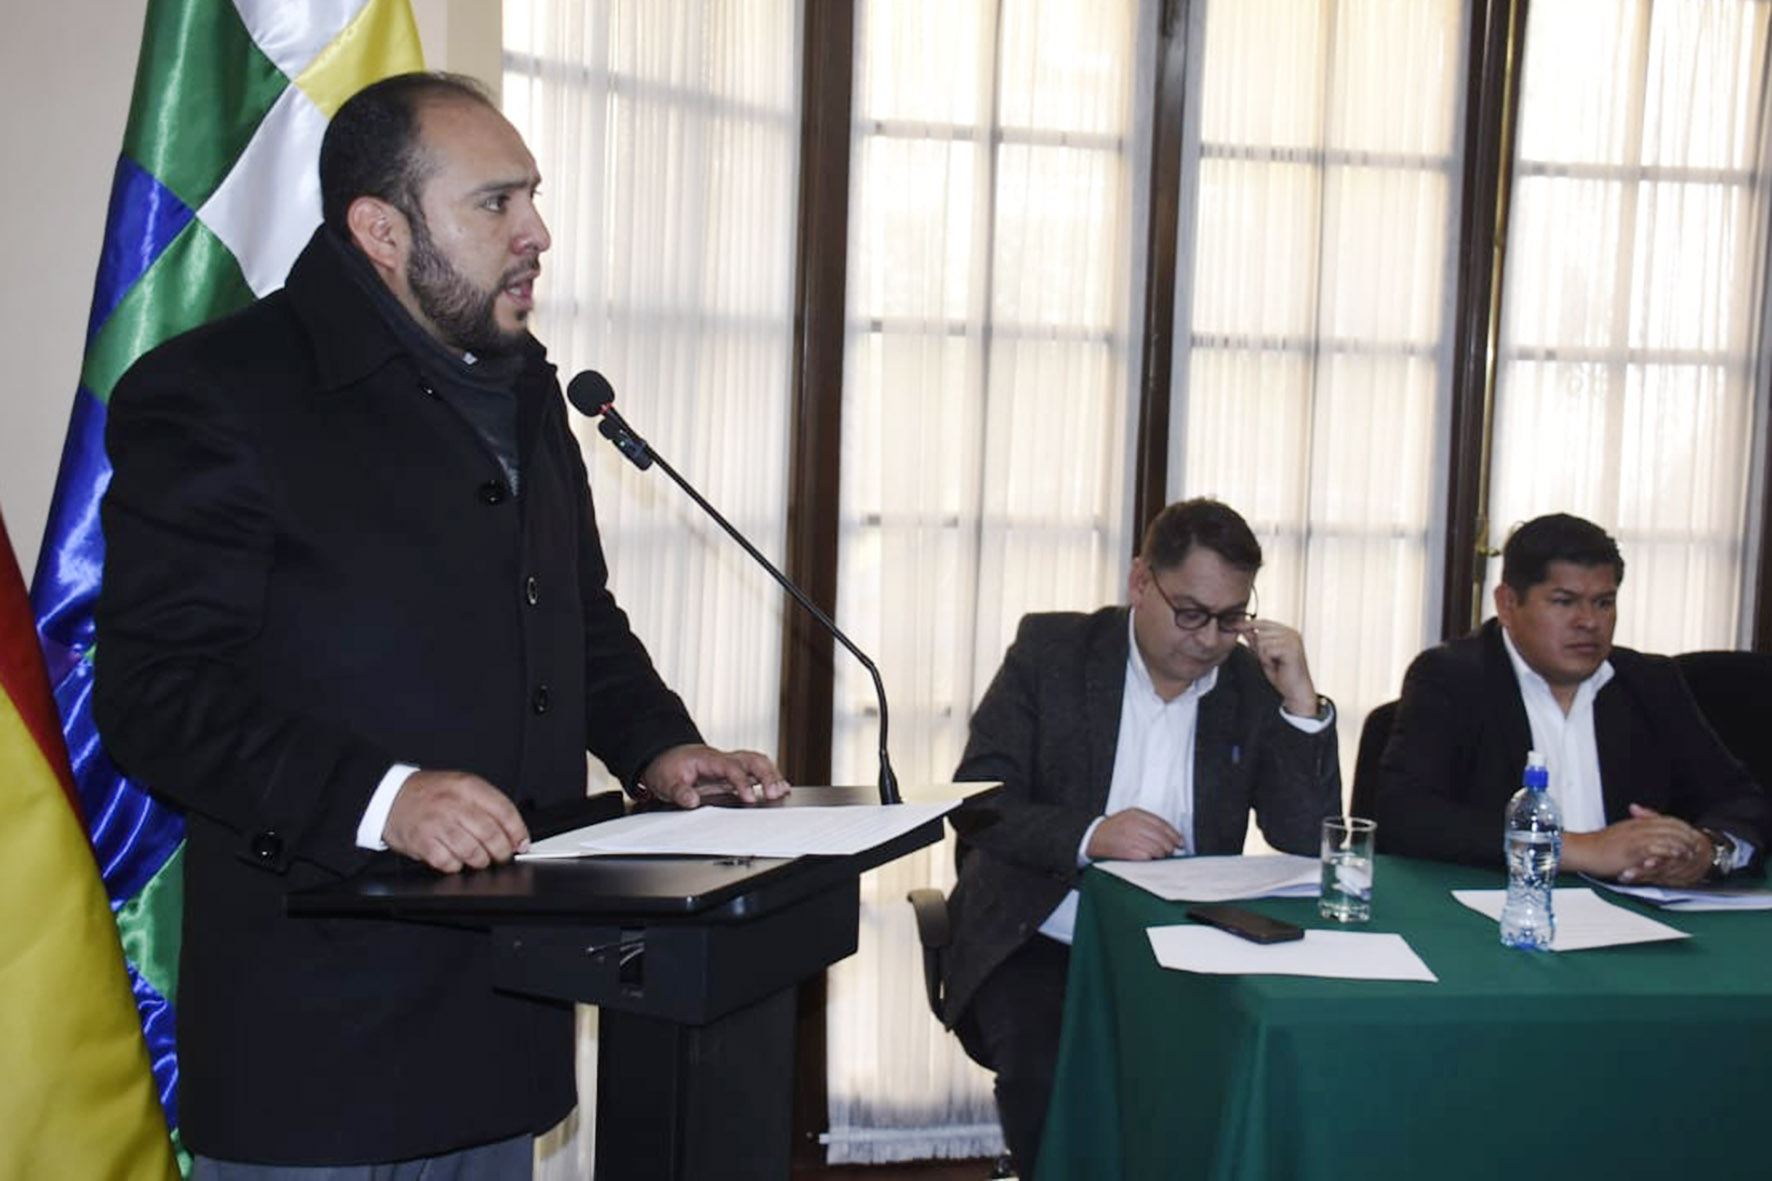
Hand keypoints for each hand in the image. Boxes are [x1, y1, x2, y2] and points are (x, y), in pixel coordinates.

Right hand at [383, 770, 529, 872]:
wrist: (390, 797)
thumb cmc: (429, 794)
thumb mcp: (461, 786)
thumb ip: (487, 805)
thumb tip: (515, 832)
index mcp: (468, 787)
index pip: (504, 810)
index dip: (517, 831)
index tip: (521, 843)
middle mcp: (454, 804)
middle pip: (491, 834)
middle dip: (502, 851)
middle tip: (501, 855)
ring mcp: (438, 824)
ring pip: (473, 852)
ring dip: (480, 861)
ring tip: (479, 859)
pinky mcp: (423, 842)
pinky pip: (449, 863)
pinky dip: (456, 866)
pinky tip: (455, 859)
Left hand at [640, 744, 790, 807]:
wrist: (667, 759)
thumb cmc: (669, 768)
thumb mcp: (666, 781)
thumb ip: (679, 791)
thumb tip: (692, 800)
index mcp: (710, 760)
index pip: (731, 768)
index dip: (742, 782)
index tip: (750, 798)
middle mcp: (725, 759)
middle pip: (752, 760)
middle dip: (767, 775)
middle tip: (775, 793)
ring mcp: (732, 764)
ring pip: (758, 762)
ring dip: (772, 775)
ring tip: (783, 791)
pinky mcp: (735, 772)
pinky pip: (757, 770)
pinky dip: (772, 778)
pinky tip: (782, 789)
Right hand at [1087, 808, 1184, 860]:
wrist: (1094, 838)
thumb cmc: (1114, 830)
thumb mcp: (1129, 817)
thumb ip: (1147, 822)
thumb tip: (1170, 835)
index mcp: (1136, 814)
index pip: (1162, 824)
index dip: (1174, 834)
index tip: (1179, 842)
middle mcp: (1134, 825)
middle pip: (1161, 838)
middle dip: (1170, 846)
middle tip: (1172, 851)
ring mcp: (1131, 839)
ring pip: (1157, 849)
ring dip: (1162, 855)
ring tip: (1161, 856)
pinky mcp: (1128, 852)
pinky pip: (1148, 857)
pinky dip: (1152, 860)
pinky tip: (1152, 860)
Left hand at [1239, 619, 1318, 716]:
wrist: (1295, 690)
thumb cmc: (1282, 673)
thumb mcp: (1264, 654)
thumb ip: (1255, 641)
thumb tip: (1242, 628)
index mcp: (1286, 631)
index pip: (1263, 622)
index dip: (1248, 624)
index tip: (1232, 624)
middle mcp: (1291, 632)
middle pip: (1260, 632)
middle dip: (1259, 649)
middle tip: (1271, 661)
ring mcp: (1292, 639)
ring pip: (1262, 641)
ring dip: (1264, 655)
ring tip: (1275, 663)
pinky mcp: (1291, 648)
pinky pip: (1266, 650)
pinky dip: (1267, 660)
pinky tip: (1277, 666)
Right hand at [1562, 806, 1711, 885]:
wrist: (1583, 850)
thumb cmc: (1597, 847)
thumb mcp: (1618, 834)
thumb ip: (1631, 829)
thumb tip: (1641, 829)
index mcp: (1635, 824)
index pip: (1664, 819)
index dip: (1680, 825)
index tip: (1691, 832)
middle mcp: (1637, 828)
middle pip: (1668, 826)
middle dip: (1686, 834)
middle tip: (1698, 842)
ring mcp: (1636, 838)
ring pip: (1665, 835)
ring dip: (1681, 843)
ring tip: (1692, 851)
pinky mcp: (1633, 850)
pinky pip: (1656, 848)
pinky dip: (1669, 851)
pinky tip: (1678, 856)